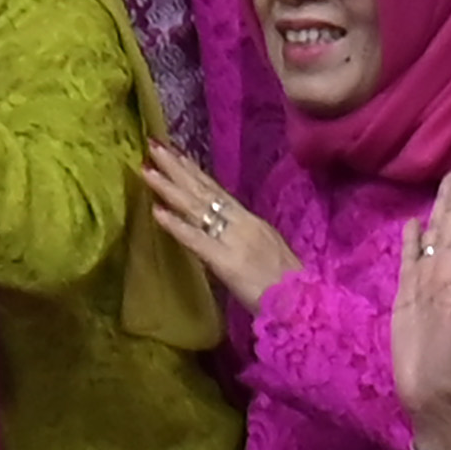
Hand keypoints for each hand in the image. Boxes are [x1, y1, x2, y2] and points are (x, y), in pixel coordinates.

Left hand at [141, 140, 297, 307]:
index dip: (194, 171)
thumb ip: (239, 236)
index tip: (175, 152)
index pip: (217, 190)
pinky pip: (196, 240)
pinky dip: (176, 225)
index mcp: (251, 221)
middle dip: (177, 167)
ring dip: (169, 187)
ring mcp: (234, 240)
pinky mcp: (227, 262)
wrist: (304, 304)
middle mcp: (242, 224)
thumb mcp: (262, 250)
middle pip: (204, 190)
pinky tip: (156, 211)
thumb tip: (216, 227)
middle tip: (153, 145)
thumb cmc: (284, 285)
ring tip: (146, 169)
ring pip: (197, 208)